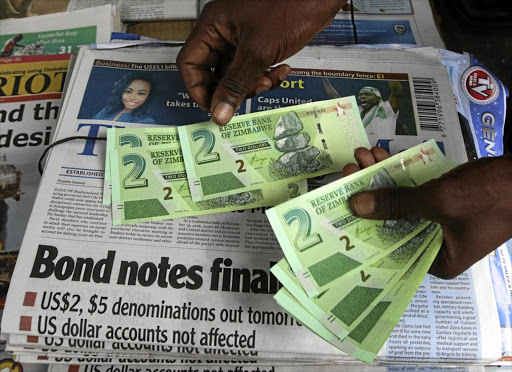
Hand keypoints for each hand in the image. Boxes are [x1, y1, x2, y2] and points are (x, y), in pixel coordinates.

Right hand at [177, 0, 344, 124]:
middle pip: (213, 72)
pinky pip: (253, 69)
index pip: (190, 63)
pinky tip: (282, 71)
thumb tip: (218, 114)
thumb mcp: (257, 53)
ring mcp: (241, 38)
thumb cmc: (287, 9)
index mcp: (212, 26)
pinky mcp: (259, 44)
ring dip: (251, 84)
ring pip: (235, 74)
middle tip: (247, 95)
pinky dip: (266, 76)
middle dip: (231, 89)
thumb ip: (235, 86)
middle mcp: (223, 32)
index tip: (214, 108)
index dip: (198, 89)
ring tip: (267, 80)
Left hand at [344, 148, 511, 278]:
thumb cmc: (491, 196)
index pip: (388, 249)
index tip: (339, 207)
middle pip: (389, 221)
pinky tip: (381, 156)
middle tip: (349, 172)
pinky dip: (399, 174)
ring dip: (381, 178)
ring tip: (363, 157)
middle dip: (369, 194)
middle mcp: (434, 245)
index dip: (361, 228)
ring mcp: (439, 222)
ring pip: (400, 202)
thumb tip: (356, 206)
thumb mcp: (439, 201)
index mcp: (436, 259)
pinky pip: (413, 190)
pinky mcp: (444, 202)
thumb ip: (397, 203)